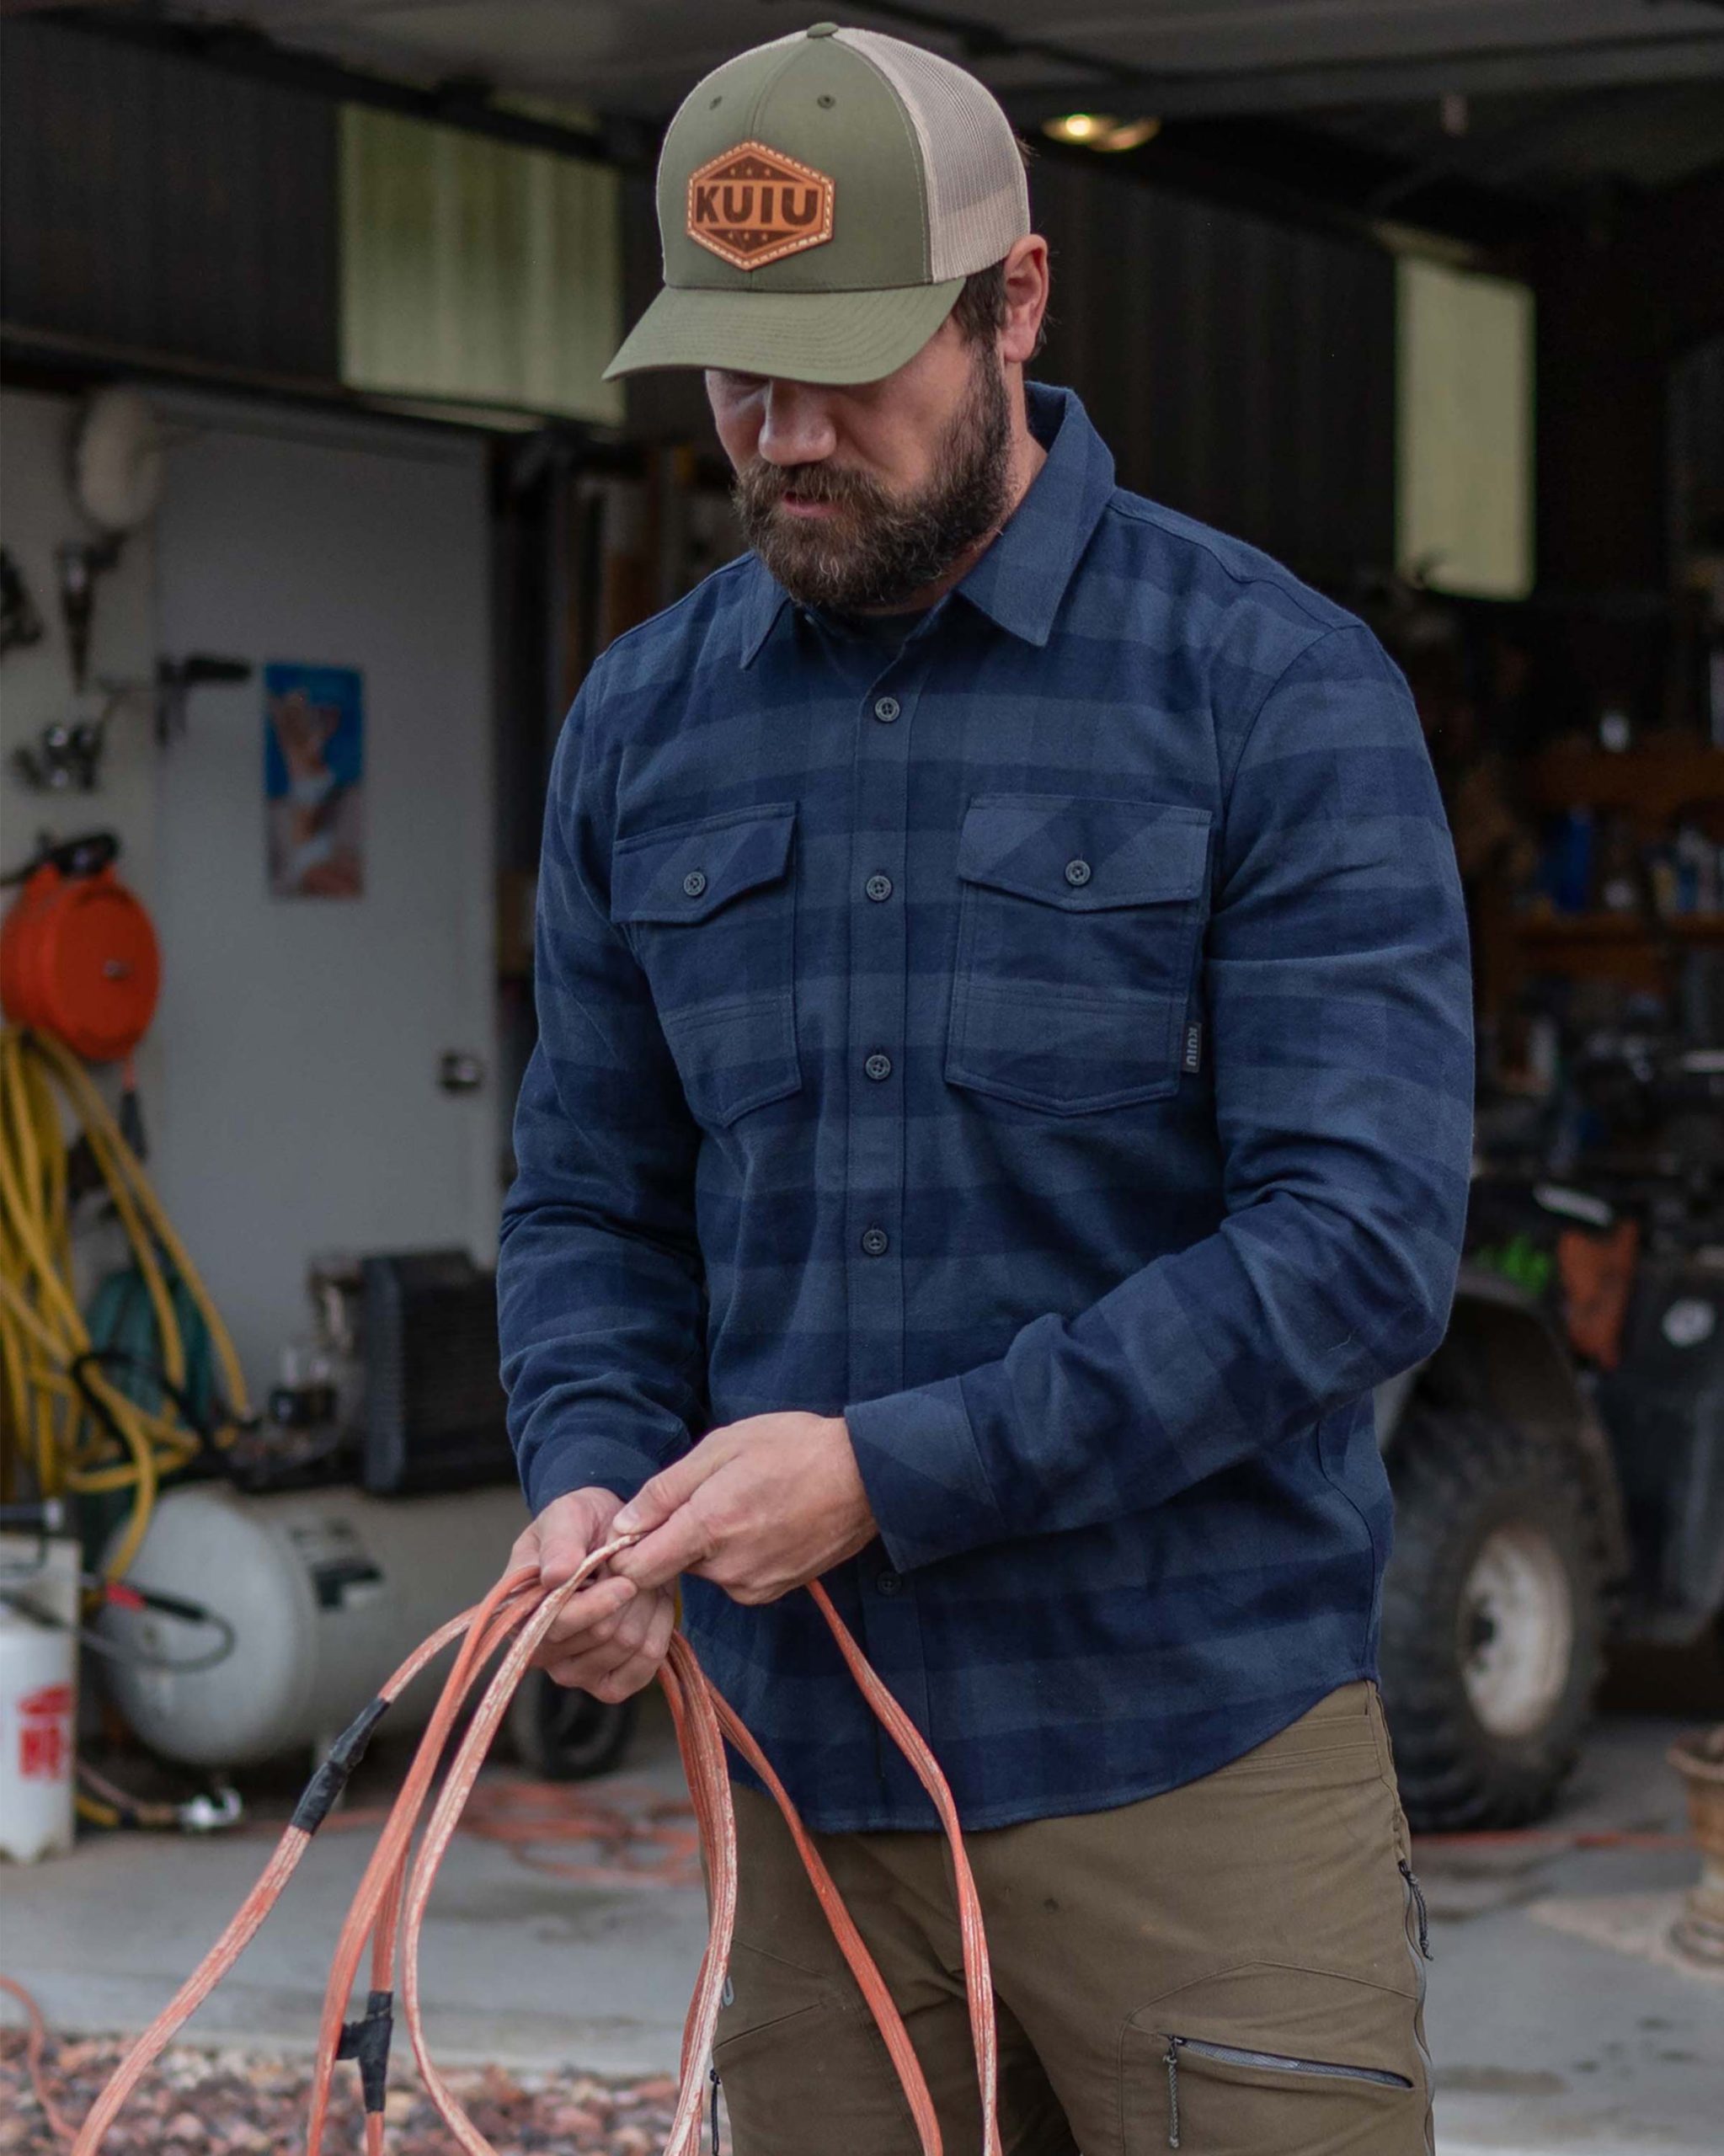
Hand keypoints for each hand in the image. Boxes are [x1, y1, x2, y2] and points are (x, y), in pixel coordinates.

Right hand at [509, 1487, 675, 1700]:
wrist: (607, 1534)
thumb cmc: (579, 1525)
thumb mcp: (567, 1516)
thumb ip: (559, 1542)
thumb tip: (555, 1576)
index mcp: (519, 1611)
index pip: (558, 1625)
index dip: (596, 1605)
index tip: (625, 1581)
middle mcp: (540, 1649)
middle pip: (600, 1637)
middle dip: (630, 1598)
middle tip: (637, 1568)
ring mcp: (572, 1671)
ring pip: (627, 1649)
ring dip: (647, 1609)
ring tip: (643, 1581)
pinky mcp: (604, 1684)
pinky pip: (641, 1670)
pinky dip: (658, 1634)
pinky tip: (653, 1607)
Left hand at [609, 1412, 876, 1604]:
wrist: (867, 1476)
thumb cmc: (793, 1447)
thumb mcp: (721, 1447)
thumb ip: (665, 1490)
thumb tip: (620, 1527)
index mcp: (709, 1527)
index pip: (636, 1570)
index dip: (623, 1552)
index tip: (631, 1528)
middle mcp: (728, 1569)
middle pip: (670, 1567)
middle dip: (674, 1536)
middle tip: (707, 1495)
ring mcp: (753, 1586)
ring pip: (704, 1571)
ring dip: (709, 1545)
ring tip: (745, 1503)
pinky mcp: (773, 1593)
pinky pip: (733, 1577)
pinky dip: (736, 1555)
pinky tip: (763, 1522)